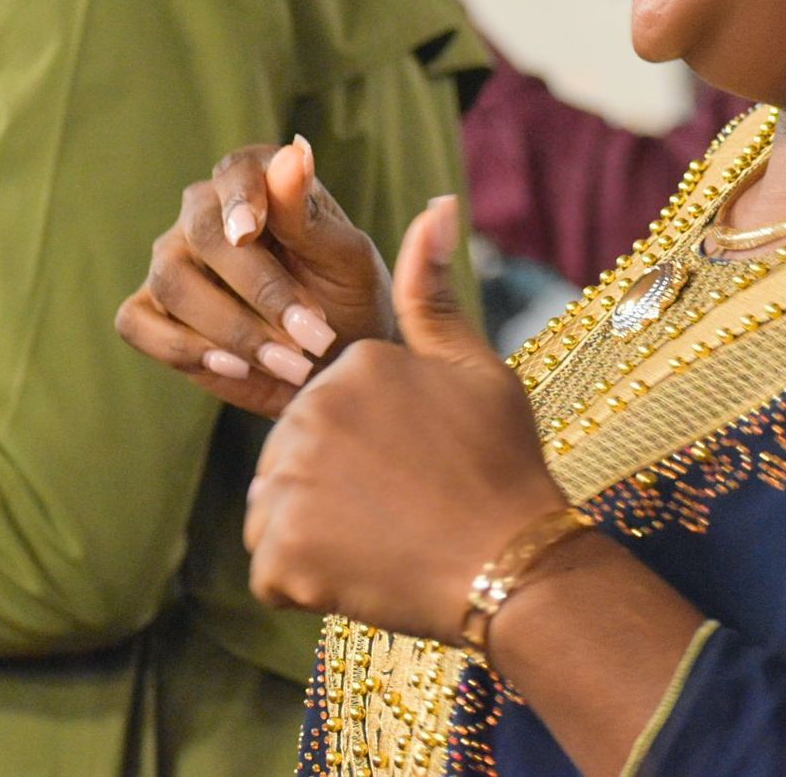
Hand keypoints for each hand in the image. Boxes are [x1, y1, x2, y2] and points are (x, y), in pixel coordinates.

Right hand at [117, 139, 394, 418]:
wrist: (333, 363)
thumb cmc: (346, 298)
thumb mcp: (346, 259)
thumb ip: (309, 214)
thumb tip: (295, 154)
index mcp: (255, 181)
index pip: (236, 172)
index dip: (241, 199)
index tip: (250, 232)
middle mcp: (204, 213)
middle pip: (203, 233)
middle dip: (259, 289)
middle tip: (313, 334)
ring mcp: (171, 262)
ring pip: (172, 283)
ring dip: (234, 330)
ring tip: (292, 363)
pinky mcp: (150, 312)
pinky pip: (139, 323)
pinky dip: (185, 349)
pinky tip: (237, 368)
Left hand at [244, 197, 567, 643]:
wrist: (514, 566)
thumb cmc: (502, 465)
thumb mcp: (474, 368)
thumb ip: (432, 292)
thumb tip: (436, 203)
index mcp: (352, 361)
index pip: (329, 410)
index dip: (371, 448)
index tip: (417, 467)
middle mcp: (310, 410)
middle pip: (294, 457)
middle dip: (335, 488)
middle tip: (402, 508)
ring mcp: (291, 480)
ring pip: (276, 509)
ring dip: (318, 533)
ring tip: (384, 538)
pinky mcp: (280, 549)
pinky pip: (271, 566)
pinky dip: (307, 581)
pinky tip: (362, 572)